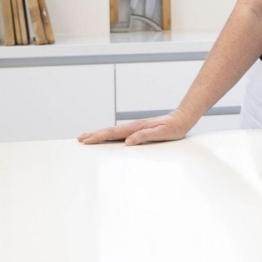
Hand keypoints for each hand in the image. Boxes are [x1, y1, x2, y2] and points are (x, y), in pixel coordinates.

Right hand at [77, 108, 194, 145]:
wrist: (181, 119)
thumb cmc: (173, 127)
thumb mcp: (161, 133)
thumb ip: (145, 136)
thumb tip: (128, 141)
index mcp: (136, 127)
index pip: (113, 132)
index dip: (99, 136)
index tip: (86, 140)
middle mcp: (133, 126)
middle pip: (109, 130)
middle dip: (94, 135)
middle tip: (79, 139)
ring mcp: (134, 127)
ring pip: (113, 131)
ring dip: (99, 134)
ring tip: (87, 137)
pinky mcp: (137, 130)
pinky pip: (119, 133)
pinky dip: (109, 135)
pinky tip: (106, 137)